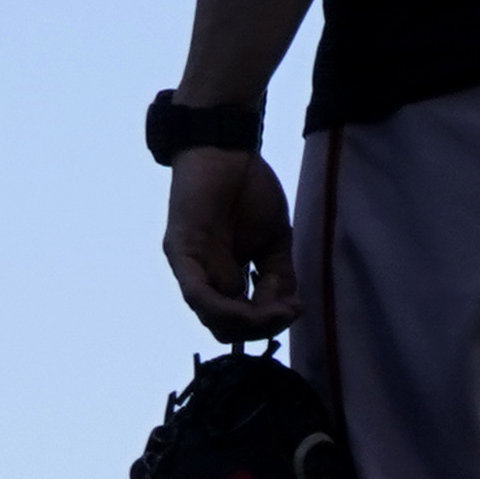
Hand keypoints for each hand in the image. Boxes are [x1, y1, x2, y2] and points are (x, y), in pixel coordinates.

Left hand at [163, 148, 299, 339]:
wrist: (225, 150)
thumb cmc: (248, 189)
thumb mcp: (274, 240)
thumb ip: (278, 275)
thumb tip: (286, 309)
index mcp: (226, 276)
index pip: (242, 319)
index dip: (270, 323)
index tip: (298, 309)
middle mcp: (205, 278)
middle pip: (226, 327)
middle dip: (261, 328)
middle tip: (288, 311)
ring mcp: (191, 267)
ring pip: (211, 317)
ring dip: (248, 322)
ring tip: (278, 310)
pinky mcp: (181, 253)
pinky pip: (196, 293)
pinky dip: (222, 308)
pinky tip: (252, 308)